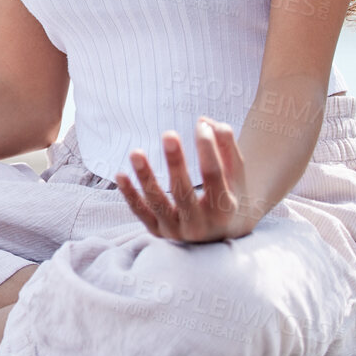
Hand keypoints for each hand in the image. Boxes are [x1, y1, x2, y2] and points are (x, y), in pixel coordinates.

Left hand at [115, 118, 254, 242]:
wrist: (222, 234)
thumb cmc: (230, 194)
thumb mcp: (235, 174)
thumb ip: (226, 146)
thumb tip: (205, 121)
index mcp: (224, 210)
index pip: (214, 176)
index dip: (208, 149)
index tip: (201, 125)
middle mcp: (200, 225)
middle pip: (184, 193)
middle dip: (176, 163)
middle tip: (169, 133)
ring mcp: (177, 231)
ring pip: (158, 204)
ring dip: (145, 177)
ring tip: (136, 152)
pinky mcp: (159, 232)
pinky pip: (141, 213)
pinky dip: (129, 195)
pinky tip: (120, 174)